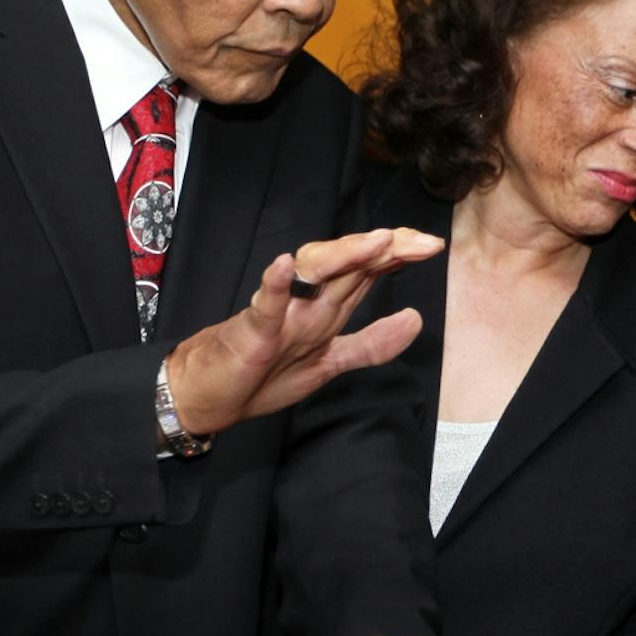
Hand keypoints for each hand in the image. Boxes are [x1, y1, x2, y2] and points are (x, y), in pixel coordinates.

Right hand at [165, 228, 443, 433]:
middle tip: (423, 241)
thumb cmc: (259, 376)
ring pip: (316, 278)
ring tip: (376, 242)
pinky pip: (266, 307)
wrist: (202, 395)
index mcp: (326, 312)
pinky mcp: (252, 332)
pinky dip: (275, 286)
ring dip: (346, 258)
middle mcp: (307, 306)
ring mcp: (281, 316)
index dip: (399, 259)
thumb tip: (416, 320)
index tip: (433, 247)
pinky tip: (284, 265)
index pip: (367, 275)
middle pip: (351, 268)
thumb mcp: (327, 364)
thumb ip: (370, 345)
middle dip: (387, 252)